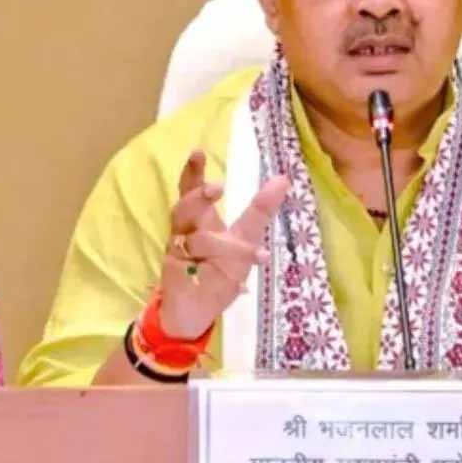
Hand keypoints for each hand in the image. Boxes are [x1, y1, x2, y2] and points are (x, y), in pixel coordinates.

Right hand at [158, 149, 288, 338]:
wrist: (199, 311)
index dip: (191, 171)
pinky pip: (194, 267)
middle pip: (183, 207)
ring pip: (195, 239)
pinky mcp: (178, 274)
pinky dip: (221, 268)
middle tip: (218, 188)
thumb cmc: (219, 270)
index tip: (197, 151)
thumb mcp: (246, 236)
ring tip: (254, 252)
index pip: (189, 189)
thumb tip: (283, 178)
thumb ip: (260, 210)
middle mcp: (185, 231)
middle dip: (198, 196)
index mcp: (198, 218)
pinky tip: (246, 268)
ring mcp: (178, 253)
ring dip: (221, 242)